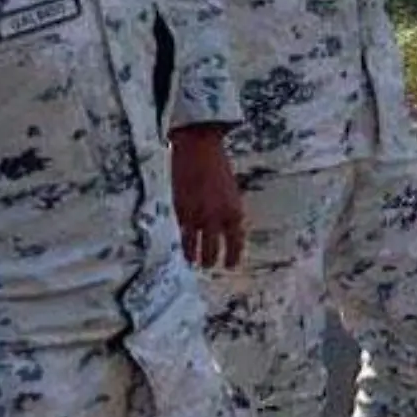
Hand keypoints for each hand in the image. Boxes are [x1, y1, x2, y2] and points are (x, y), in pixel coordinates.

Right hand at [170, 126, 245, 268]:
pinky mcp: (181, 212)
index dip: (233, 256)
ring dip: (198, 258)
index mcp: (235, 211)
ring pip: (197, 247)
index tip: (230, 266)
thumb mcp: (231, 192)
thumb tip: (225, 230)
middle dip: (214, 260)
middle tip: (212, 266)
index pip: (235, 242)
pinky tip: (186, 252)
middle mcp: (217, 217)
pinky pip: (184, 235)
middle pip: (215, 249)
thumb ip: (228, 211)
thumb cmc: (218, 168)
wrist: (199, 149)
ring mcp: (198, 216)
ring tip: (198, 264)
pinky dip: (186, 246)